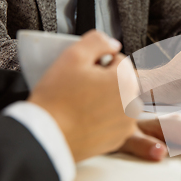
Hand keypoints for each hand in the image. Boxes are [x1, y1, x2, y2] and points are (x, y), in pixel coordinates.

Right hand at [28, 31, 135, 161]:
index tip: (83, 73)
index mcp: (127, 81)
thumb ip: (97, 41)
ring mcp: (127, 123)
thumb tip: (113, 44)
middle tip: (79, 89)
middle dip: (104, 82)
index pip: (118, 60)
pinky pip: (113, 121)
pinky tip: (83, 119)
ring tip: (80, 105)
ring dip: (104, 100)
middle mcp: (134, 103)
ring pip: (117, 101)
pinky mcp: (119, 139)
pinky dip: (101, 118)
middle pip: (120, 81)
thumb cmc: (58, 98)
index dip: (97, 63)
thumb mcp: (73, 56)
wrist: (47, 136)